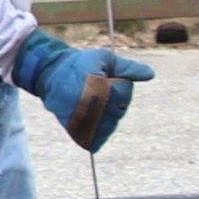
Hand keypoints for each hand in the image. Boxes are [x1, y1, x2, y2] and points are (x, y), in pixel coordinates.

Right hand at [12, 29, 152, 152]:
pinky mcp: (72, 128)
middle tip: (101, 92)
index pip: (124, 93)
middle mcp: (88, 104)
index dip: (120, 85)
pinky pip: (94, 139)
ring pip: (108, 127)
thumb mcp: (104, 59)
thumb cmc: (79, 63)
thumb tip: (150, 74)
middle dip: (115, 102)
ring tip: (96, 104)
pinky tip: (96, 121)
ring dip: (108, 118)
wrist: (48, 72)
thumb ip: (128, 67)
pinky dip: (98, 134)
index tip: (108, 79)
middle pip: (118, 112)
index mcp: (97, 85)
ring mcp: (80, 118)